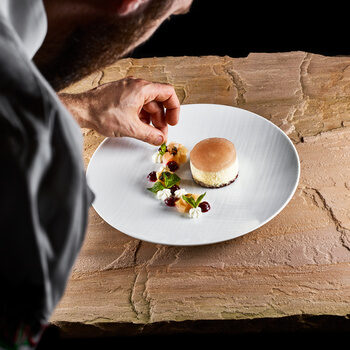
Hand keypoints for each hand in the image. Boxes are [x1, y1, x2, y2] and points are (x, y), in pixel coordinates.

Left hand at [59, 77, 179, 144]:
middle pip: (158, 101)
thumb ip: (150, 135)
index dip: (174, 108)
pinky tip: (139, 128)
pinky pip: (137, 105)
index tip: (172, 121)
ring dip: (151, 119)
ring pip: (147, 104)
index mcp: (142, 88)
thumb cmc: (102, 112)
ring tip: (149, 133)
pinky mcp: (121, 96)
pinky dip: (141, 116)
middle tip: (160, 134)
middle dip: (161, 119)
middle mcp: (136, 86)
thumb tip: (160, 139)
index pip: (168, 93)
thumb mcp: (131, 128)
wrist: (81, 110)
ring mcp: (127, 90)